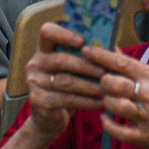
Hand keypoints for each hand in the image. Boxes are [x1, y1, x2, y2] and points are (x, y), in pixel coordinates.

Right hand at [24, 20, 108, 136]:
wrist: (51, 117)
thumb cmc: (69, 86)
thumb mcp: (76, 68)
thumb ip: (89, 56)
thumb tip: (113, 48)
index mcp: (44, 48)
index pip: (47, 31)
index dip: (64, 34)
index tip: (82, 41)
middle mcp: (35, 63)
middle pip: (60, 59)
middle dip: (86, 65)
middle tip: (105, 72)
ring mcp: (34, 82)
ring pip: (65, 81)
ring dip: (89, 86)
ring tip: (106, 89)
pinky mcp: (38, 101)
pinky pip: (65, 99)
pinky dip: (86, 102)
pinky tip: (100, 103)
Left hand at [92, 48, 148, 148]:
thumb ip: (135, 67)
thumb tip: (113, 49)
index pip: (124, 63)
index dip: (102, 56)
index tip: (85, 50)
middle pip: (116, 84)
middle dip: (103, 82)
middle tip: (103, 84)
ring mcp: (148, 118)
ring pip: (116, 105)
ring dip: (106, 102)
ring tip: (108, 100)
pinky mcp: (143, 137)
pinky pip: (117, 130)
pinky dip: (107, 123)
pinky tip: (105, 118)